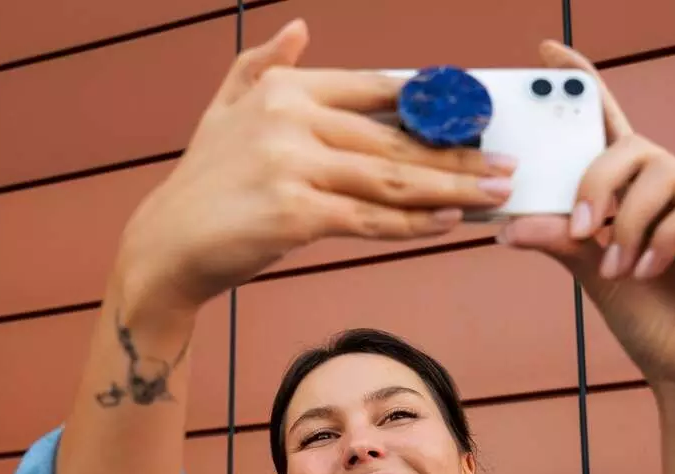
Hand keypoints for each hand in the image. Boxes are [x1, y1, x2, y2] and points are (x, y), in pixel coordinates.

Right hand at [113, 18, 514, 318]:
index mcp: (285, 89)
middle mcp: (291, 119)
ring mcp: (295, 167)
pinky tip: (450, 221)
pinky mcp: (298, 214)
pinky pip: (371, 219)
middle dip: (458, 155)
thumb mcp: (224, 109)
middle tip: (505, 164)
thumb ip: (261, 66)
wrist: (169, 243)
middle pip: (395, 141)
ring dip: (451, 189)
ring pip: (392, 179)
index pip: (376, 92)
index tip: (476, 117)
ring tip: (494, 193)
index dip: (431, 106)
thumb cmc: (204, 183)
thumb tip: (297, 28)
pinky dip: (415, 224)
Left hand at [498, 41, 674, 401]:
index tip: (546, 54)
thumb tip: (504, 225)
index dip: (584, 87)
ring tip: (620, 269)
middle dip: (598, 183)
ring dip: (631, 222)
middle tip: (581, 230)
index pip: (610, 127)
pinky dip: (668, 235)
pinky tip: (651, 269)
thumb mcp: (590, 274)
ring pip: (666, 175)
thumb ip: (557, 240)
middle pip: (636, 147)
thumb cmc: (647, 322)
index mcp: (638, 193)